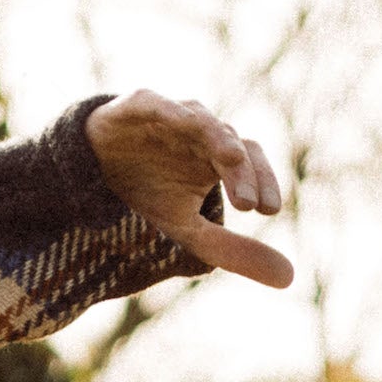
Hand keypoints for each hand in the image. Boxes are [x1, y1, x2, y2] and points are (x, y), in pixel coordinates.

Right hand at [85, 90, 292, 288]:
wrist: (91, 177)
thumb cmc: (147, 199)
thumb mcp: (190, 233)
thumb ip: (235, 251)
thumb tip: (290, 278)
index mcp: (217, 156)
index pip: (251, 160)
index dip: (263, 181)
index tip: (269, 211)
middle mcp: (199, 132)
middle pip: (230, 142)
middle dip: (241, 171)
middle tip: (247, 203)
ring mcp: (169, 116)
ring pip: (200, 120)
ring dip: (217, 137)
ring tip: (230, 158)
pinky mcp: (136, 107)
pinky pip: (157, 104)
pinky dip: (170, 110)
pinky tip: (182, 120)